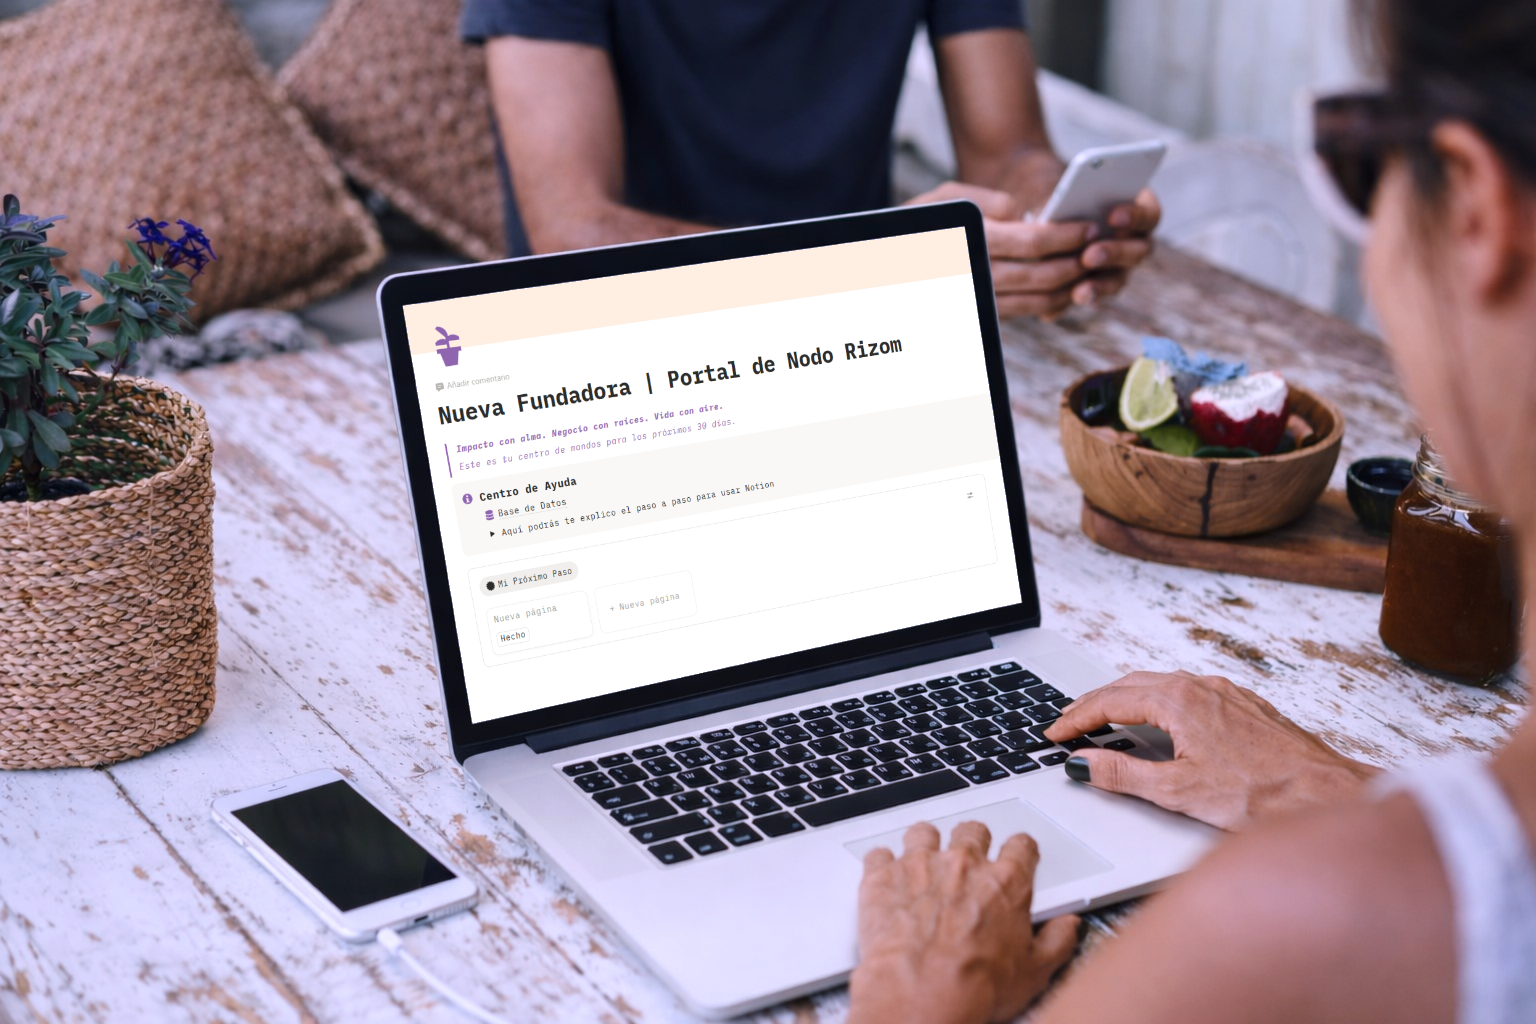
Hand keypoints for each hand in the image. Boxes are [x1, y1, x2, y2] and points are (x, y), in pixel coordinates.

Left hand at [847, 821, 1080, 1023]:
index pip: (1021, 845)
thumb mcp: (1034, 973)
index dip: (1019, 851)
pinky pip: (879, 854)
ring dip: (925, 846)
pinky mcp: (882, 875)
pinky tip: (886, 881)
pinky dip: (882, 865)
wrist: (920, 993)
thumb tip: (1068, 926)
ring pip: (924, 833)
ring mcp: (920, 865)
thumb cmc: (974, 986)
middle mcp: (963, 863)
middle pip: (972, 831)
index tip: (1015, 856)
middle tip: (967, 863)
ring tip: (923, 866)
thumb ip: (1056, 941)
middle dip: (972, 842)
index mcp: (1005, 882)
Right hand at [905, 182, 1158, 319]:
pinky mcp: (984, 314)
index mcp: (971, 241)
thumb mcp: (947, 196)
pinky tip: (1069, 284)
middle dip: (1076, 262)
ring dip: (1070, 286)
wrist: (895, 258)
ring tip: (1089, 267)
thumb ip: (984, 198)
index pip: (1032, 242)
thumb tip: (1020, 213)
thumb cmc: (923, 220)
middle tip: (1099, 248)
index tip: (1089, 227)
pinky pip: (1026, 312)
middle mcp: (976, 275)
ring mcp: (980, 299)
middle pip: (1041, 275)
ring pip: (1038, 300)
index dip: (1066, 235)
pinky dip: (1053, 301)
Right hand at [1044, 671, 1378, 830]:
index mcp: (1178, 701)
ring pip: (1160, 685)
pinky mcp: (1243, 706)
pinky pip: (1186, 693)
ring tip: (1103, 719)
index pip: (1110, 701)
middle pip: (1130, 684)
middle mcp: (1200, 687)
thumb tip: (1084, 764)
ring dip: (1125, 699)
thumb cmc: (1262, 794)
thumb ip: (1123, 775)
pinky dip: (1157, 702)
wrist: (1326, 794)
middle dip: (1094, 703)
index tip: (1053, 733)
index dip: (1075, 717)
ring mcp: (1225, 693)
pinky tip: (1159, 721)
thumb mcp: (1179, 791)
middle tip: (1067, 723)